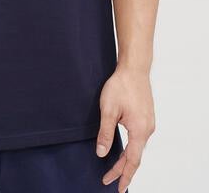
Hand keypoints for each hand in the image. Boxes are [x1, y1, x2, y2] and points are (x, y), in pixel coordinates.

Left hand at [97, 67, 155, 191]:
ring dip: (126, 159)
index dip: (123, 175)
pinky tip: (124, 149)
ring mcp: (148, 123)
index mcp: (139, 130)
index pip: (132, 161)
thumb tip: (102, 153)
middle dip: (122, 170)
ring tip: (115, 169)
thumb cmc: (121, 86)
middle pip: (135, 156)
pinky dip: (131, 148)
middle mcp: (147, 129)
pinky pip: (139, 138)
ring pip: (137, 147)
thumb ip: (105, 133)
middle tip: (110, 181)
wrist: (134, 69)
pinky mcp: (146, 117)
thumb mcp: (108, 110)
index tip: (116, 187)